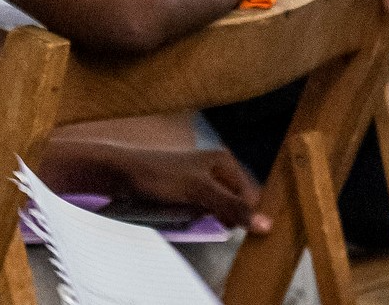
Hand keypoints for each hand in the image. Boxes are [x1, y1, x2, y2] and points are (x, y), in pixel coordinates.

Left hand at [106, 145, 269, 234]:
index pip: (250, 197)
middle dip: (225, 217)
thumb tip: (266, 224)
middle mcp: (218, 168)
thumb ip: (232, 207)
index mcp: (225, 161)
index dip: (244, 215)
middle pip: (235, 203)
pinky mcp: (190, 191)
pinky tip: (187, 217)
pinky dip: (199, 218)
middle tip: (205, 218)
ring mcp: (203, 180)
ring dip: (210, 219)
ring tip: (192, 214)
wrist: (122, 174)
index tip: (232, 227)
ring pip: (219, 209)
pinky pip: (204, 210)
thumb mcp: (199, 193)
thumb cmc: (160, 177)